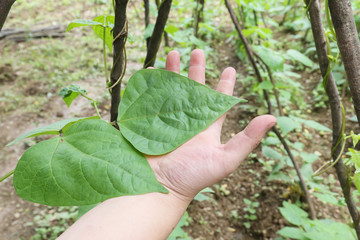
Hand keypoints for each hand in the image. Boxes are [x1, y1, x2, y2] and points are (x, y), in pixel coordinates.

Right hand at [147, 49, 275, 201]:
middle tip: (198, 51)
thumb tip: (272, 117)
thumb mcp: (225, 159)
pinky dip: (150, 84)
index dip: (224, 85)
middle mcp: (189, 121)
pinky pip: (150, 98)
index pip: (219, 102)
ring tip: (174, 52)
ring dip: (173, 71)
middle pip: (194, 90)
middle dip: (196, 70)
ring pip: (172, 89)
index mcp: (207, 128)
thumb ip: (248, 139)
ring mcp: (168, 119)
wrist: (159, 187)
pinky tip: (151, 70)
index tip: (230, 68)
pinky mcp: (150, 121)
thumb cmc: (193, 177)